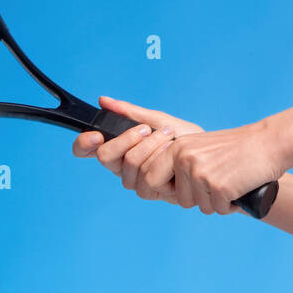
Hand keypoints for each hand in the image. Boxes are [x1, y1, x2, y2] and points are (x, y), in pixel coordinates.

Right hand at [71, 96, 201, 205]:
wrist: (209, 153)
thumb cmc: (182, 137)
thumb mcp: (156, 119)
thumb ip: (129, 112)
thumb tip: (103, 100)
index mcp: (118, 148)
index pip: (86, 150)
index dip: (83, 143)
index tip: (96, 134)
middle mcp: (122, 167)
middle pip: (105, 157)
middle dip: (126, 138)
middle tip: (145, 129)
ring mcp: (136, 181)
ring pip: (126, 165)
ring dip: (148, 146)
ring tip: (166, 135)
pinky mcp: (153, 193)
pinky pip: (145, 176)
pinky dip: (159, 157)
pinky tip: (172, 150)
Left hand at [166, 120, 286, 215]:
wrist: (269, 143)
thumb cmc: (238, 148)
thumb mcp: (201, 147)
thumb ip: (181, 162)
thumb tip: (160, 188)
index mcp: (177, 147)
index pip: (150, 179)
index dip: (165, 190)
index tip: (182, 189)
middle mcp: (184, 159)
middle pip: (180, 199)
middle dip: (198, 199)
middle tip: (216, 184)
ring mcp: (201, 174)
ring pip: (200, 206)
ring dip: (216, 201)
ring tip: (231, 182)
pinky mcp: (218, 188)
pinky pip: (219, 209)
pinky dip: (230, 205)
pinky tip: (239, 188)